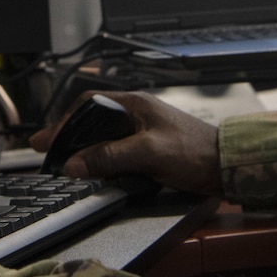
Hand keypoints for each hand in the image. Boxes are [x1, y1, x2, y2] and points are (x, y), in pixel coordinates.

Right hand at [31, 91, 222, 195]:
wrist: (229, 167)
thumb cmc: (196, 152)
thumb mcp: (148, 153)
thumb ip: (110, 157)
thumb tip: (75, 164)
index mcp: (135, 105)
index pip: (88, 104)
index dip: (64, 122)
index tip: (47, 140)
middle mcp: (137, 114)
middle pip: (92, 121)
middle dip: (69, 136)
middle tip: (47, 151)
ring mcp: (143, 132)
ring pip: (103, 137)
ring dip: (84, 149)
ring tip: (66, 162)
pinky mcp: (150, 149)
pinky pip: (117, 151)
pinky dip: (101, 160)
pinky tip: (95, 171)